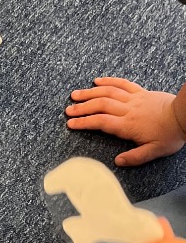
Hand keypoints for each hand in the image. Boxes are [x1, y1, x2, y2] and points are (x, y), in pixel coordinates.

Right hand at [65, 77, 184, 166]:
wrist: (185, 115)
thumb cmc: (171, 134)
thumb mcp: (154, 151)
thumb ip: (135, 157)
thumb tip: (117, 161)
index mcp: (128, 125)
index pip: (101, 122)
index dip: (84, 122)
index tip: (71, 124)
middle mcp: (128, 110)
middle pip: (100, 105)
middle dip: (82, 107)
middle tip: (68, 110)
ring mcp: (134, 99)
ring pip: (107, 93)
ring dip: (90, 93)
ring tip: (75, 94)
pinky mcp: (140, 92)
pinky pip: (122, 84)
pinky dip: (109, 81)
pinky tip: (97, 81)